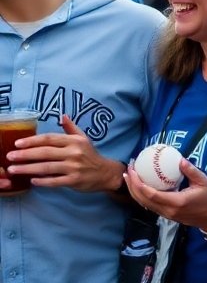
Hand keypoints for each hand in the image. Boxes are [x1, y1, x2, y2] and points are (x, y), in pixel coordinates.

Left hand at [6, 116, 121, 191]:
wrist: (105, 173)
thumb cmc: (90, 155)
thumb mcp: (83, 139)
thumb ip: (71, 128)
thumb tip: (62, 115)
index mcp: (74, 141)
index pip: (50, 139)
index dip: (32, 141)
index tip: (17, 143)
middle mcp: (74, 153)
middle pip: (45, 153)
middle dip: (25, 155)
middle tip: (10, 157)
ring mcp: (74, 167)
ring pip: (47, 167)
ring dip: (28, 169)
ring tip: (13, 169)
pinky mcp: (73, 181)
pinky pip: (54, 181)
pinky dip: (42, 181)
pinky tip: (32, 181)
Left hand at [126, 159, 206, 228]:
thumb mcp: (203, 182)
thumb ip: (191, 171)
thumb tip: (179, 159)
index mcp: (176, 202)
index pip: (152, 194)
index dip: (139, 184)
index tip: (133, 171)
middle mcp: (167, 210)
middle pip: (143, 200)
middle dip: (132, 185)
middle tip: (128, 170)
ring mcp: (165, 214)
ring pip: (143, 203)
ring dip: (133, 190)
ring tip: (129, 177)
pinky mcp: (164, 214)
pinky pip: (148, 205)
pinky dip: (141, 195)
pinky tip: (139, 185)